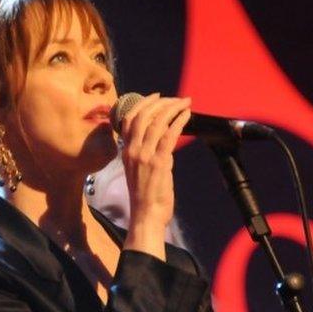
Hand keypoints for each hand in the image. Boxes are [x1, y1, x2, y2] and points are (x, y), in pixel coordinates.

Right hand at [119, 93, 190, 260]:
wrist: (146, 215)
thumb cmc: (145, 196)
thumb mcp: (139, 170)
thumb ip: (147, 154)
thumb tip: (163, 140)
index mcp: (125, 151)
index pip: (129, 120)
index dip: (142, 104)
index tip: (156, 96)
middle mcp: (132, 150)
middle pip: (143, 116)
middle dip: (161, 102)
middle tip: (176, 98)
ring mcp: (144, 156)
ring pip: (156, 122)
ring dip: (172, 108)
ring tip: (184, 103)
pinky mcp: (159, 163)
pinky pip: (169, 135)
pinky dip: (179, 121)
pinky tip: (187, 115)